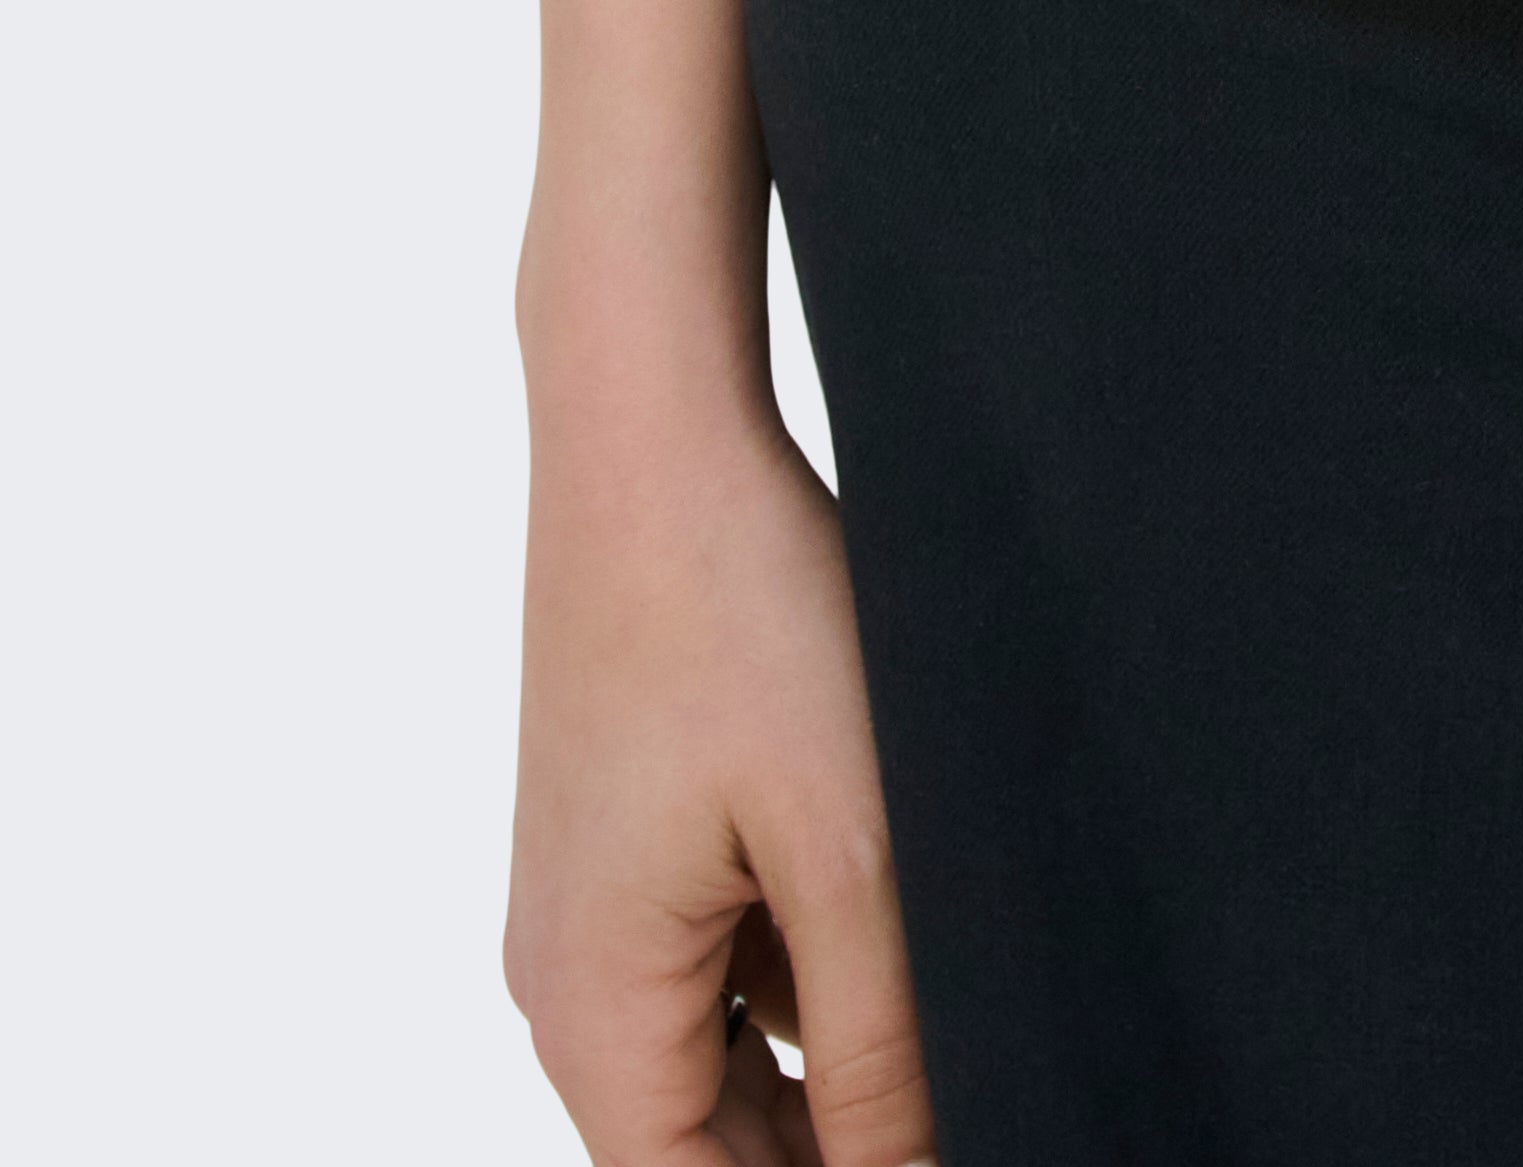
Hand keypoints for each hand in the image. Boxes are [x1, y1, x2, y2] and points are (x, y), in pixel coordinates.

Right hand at [508, 356, 933, 1164]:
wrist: (650, 427)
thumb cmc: (737, 612)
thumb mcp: (846, 851)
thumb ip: (882, 1049)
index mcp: (592, 1013)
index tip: (939, 1148)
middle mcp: (568, 981)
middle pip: (709, 1144)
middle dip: (837, 1141)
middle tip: (955, 1086)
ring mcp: (593, 909)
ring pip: (726, 1056)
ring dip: (832, 1062)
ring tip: (939, 1003)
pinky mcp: (630, 841)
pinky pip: (721, 963)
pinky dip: (807, 972)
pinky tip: (895, 922)